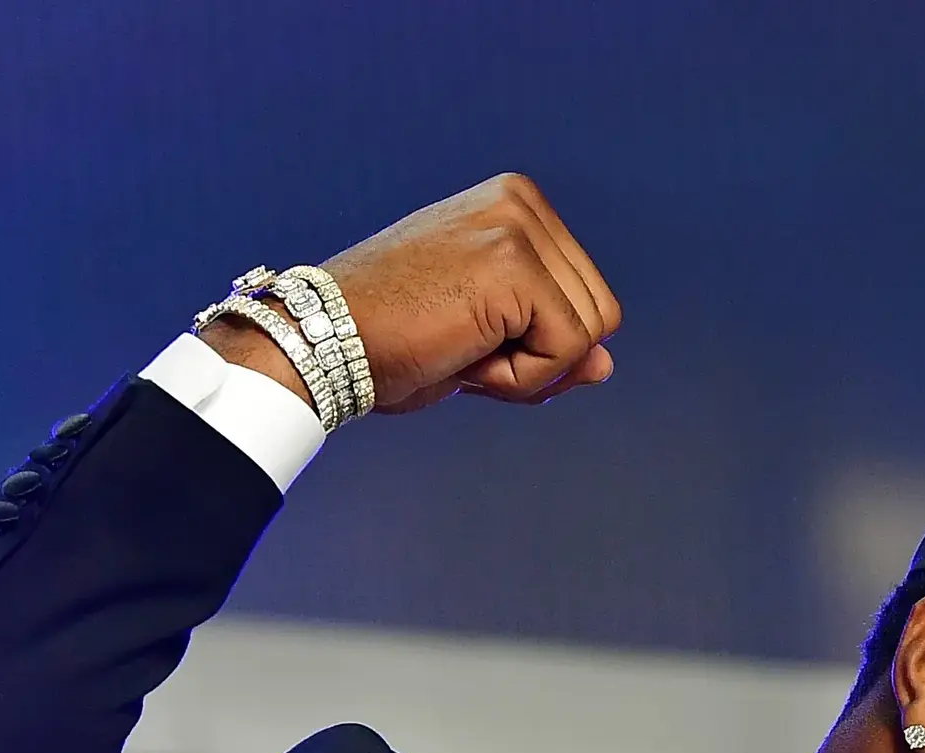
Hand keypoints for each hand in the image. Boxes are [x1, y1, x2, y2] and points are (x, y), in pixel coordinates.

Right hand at [200, 174, 622, 415]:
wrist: (317, 342)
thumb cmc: (388, 341)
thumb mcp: (488, 343)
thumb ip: (553, 346)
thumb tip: (608, 364)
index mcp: (516, 205)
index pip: (586, 298)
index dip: (539, 345)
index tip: (470, 337)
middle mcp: (520, 201)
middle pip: (601, 315)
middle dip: (542, 358)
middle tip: (464, 348)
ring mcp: (517, 227)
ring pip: (591, 335)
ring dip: (530, 370)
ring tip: (460, 348)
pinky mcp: (513, 264)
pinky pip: (569, 350)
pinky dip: (522, 379)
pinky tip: (464, 358)